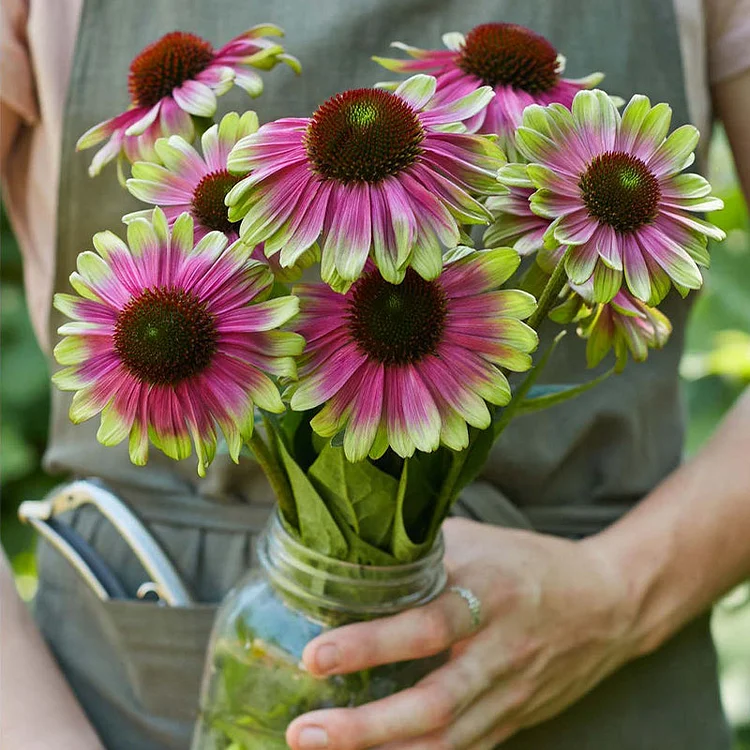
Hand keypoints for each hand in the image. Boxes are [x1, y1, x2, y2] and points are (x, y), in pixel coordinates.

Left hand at [286, 517, 640, 749]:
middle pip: (432, 704)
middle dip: (365, 727)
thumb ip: (423, 554)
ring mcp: (508, 696)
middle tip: (306, 731)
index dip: (370, 645)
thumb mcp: (479, 543)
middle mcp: (499, 654)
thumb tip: (358, 555)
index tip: (316, 657)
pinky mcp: (512, 722)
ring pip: (445, 743)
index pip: (425, 626)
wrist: (608, 605)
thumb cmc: (533, 565)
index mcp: (490, 596)